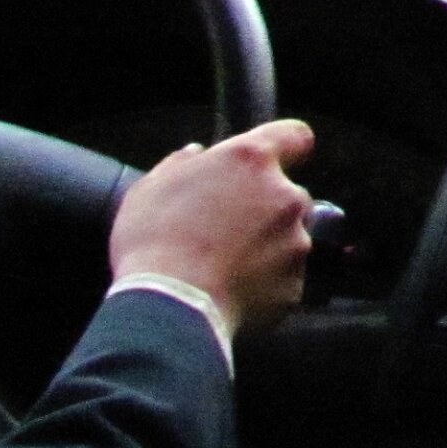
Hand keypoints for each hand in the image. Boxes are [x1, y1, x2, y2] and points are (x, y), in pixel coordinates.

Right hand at [110, 119, 316, 335]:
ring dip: (264, 246)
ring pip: (288, 237)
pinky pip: (282, 277)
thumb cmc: (154, 245)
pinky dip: (263, 283)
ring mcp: (295, 241)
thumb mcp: (150, 189)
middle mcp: (285, 195)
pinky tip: (229, 290)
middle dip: (263, 208)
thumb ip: (181, 164)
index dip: (284, 147)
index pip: (294, 137)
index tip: (270, 161)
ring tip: (220, 266)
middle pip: (287, 193)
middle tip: (223, 229)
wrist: (169, 311)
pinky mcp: (295, 283)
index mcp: (251, 162)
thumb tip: (195, 156)